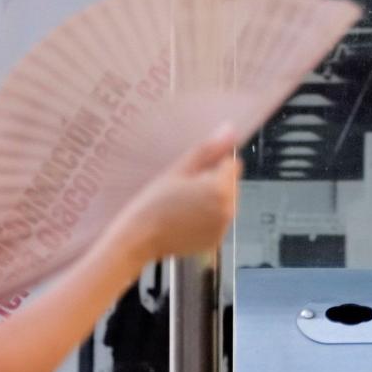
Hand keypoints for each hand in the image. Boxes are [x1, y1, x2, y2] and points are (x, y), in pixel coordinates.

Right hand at [119, 125, 240, 261]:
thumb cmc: (154, 201)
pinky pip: (218, 221)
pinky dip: (207, 219)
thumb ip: (208, 149)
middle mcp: (229, 209)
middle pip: (231, 184)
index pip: (232, 163)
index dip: (214, 165)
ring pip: (226, 202)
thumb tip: (230, 130)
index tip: (193, 173)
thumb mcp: (179, 169)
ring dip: (212, 200)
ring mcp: (223, 228)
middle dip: (215, 182)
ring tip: (183, 205)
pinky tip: (185, 220)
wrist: (139, 238)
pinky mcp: (216, 241)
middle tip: (185, 189)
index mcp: (221, 187)